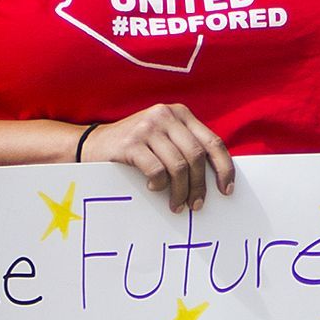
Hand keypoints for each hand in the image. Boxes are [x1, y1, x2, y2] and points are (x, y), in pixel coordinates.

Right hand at [82, 105, 234, 211]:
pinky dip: (159, 185)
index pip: (212, 142)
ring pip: (178, 166)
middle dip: (199, 185)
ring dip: (180, 191)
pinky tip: (154, 189)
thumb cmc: (135, 147)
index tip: (226, 190)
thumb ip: (186, 146)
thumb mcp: (163, 138)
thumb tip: (216, 177)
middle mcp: (166, 115)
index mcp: (180, 114)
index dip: (223, 168)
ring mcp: (147, 127)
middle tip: (196, 205)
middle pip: (196, 156)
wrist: (92, 144)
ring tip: (177, 205)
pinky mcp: (131, 142)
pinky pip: (156, 170)